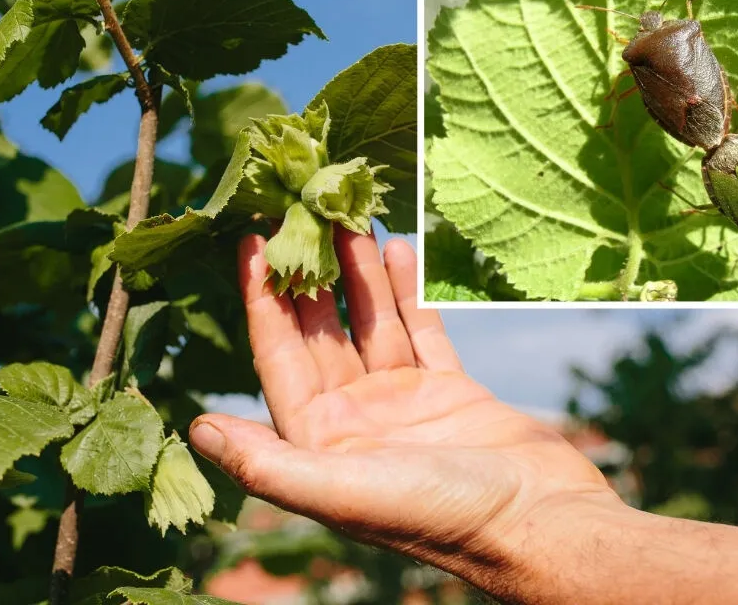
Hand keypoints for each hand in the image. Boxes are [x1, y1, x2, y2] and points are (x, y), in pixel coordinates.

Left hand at [189, 231, 618, 599]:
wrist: (541, 525)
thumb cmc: (440, 516)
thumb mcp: (342, 491)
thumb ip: (267, 462)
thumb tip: (197, 428)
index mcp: (319, 443)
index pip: (278, 356)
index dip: (262, 299)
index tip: (253, 239)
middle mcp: (354, 421)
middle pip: (322, 332)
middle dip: (311, 274)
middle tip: (302, 211)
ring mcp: (402, 405)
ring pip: (370, 324)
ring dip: (358, 274)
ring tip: (350, 218)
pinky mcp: (449, 393)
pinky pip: (420, 331)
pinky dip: (408, 293)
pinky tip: (399, 250)